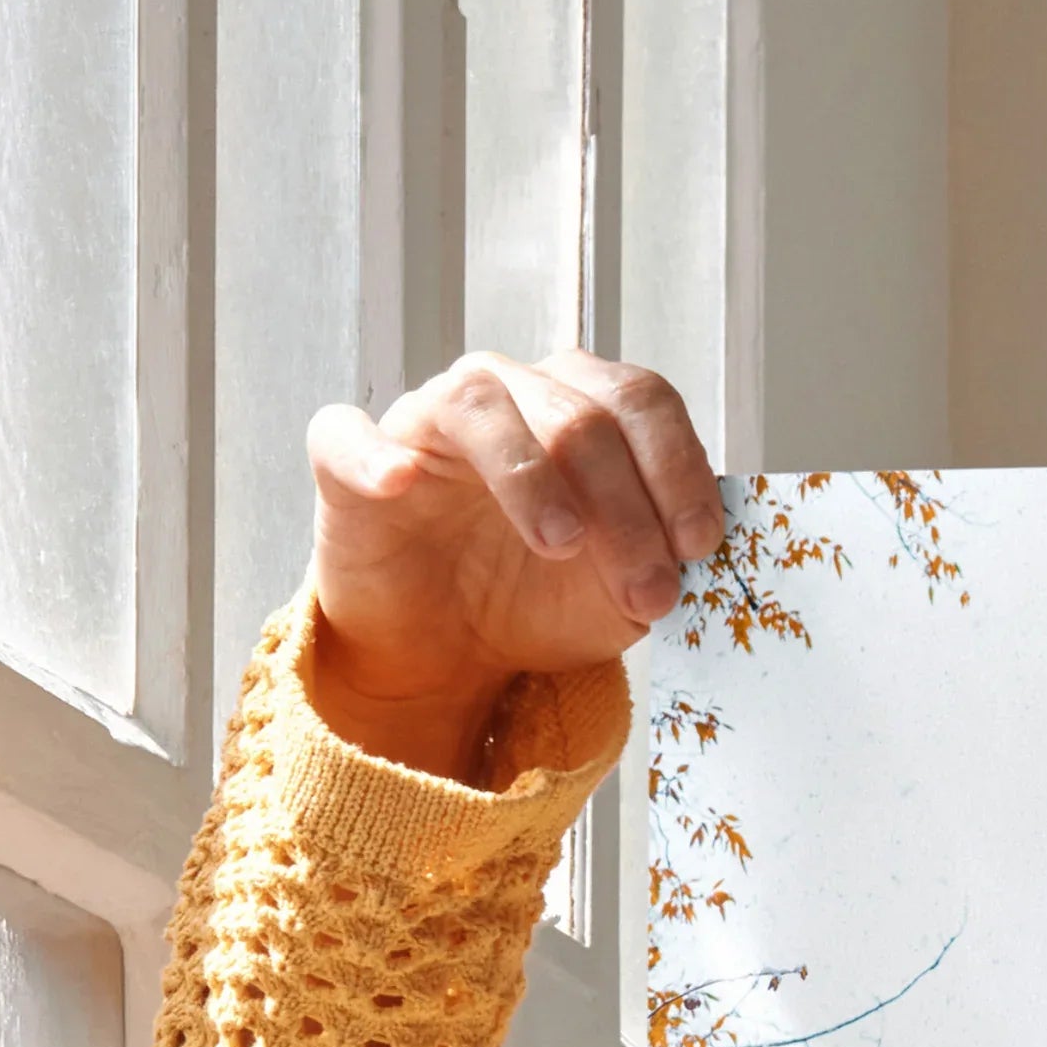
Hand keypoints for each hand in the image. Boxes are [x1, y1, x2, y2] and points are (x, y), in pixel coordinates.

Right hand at [301, 351, 725, 780]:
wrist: (449, 651)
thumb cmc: (537, 600)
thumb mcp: (620, 594)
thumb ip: (660, 560)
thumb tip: (695, 550)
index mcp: (582, 409)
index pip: (641, 402)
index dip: (677, 467)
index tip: (698, 545)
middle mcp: (509, 395)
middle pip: (578, 413)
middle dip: (625, 508)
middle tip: (647, 590)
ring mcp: (428, 421)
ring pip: (480, 405)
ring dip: (531, 476)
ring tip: (561, 545)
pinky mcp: (350, 461)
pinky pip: (348, 435)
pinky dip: (374, 454)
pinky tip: (400, 483)